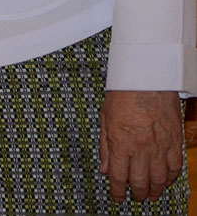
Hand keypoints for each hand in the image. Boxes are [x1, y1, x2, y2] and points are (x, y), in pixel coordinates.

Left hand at [99, 88, 183, 202]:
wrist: (147, 80)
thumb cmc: (124, 95)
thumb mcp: (104, 119)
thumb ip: (105, 147)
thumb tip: (104, 168)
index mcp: (120, 143)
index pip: (118, 176)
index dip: (117, 191)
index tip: (117, 197)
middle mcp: (141, 149)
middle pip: (140, 182)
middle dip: (137, 194)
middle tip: (136, 198)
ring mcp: (160, 147)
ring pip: (159, 179)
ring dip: (155, 190)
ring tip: (151, 195)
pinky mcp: (174, 142)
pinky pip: (175, 167)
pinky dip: (170, 178)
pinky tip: (166, 181)